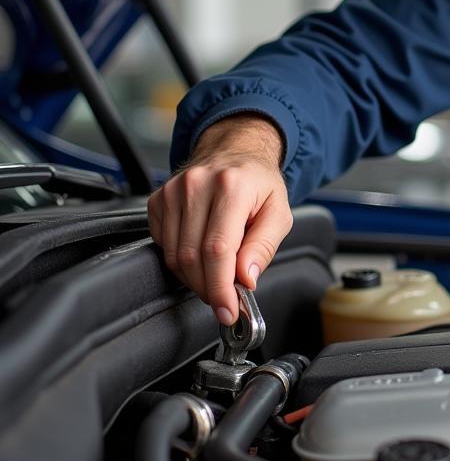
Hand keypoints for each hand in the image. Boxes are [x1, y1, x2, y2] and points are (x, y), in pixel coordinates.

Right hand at [147, 114, 291, 324]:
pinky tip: (200, 254)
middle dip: (208, 288)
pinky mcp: (158, 199)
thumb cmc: (259, 183)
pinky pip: (163, 245)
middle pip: (192, 257)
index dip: (220, 287)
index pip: (218, 250)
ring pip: (174, 256)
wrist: (236, 151)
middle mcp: (198, 185)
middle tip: (224, 298)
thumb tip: (245, 278)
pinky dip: (180, 260)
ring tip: (216, 276)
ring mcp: (173, 191)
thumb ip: (263, 247)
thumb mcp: (278, 213)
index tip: (227, 309)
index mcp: (232, 187)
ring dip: (194, 278)